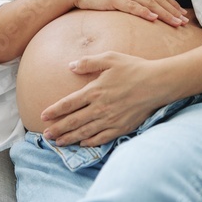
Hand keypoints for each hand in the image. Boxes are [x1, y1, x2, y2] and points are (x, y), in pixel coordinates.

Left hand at [41, 52, 169, 146]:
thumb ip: (89, 62)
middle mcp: (100, 108)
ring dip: (69, 138)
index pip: (68, 104)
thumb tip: (70, 66)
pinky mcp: (121, 127)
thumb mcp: (110, 58)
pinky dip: (89, 142)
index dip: (54, 111)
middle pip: (73, 121)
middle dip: (57, 129)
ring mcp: (111, 120)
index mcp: (95, 90)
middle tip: (46, 135)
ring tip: (58, 142)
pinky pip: (102, 138)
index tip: (43, 116)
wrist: (158, 84)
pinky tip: (82, 143)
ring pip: (85, 132)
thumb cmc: (134, 68)